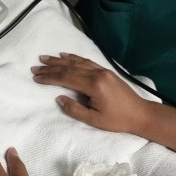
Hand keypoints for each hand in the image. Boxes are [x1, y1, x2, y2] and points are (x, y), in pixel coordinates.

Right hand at [31, 53, 148, 134]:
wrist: (140, 114)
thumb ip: (75, 109)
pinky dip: (74, 57)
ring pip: (76, 62)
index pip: (66, 78)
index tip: (36, 77)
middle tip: (35, 67)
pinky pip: (86, 61)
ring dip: (59, 60)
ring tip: (45, 58)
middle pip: (69, 68)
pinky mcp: (105, 71)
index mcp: (94, 85)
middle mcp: (97, 74)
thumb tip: (59, 98)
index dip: (50, 77)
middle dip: (51, 67)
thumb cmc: (118, 120)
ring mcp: (102, 70)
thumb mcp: (94, 120)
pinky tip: (65, 55)